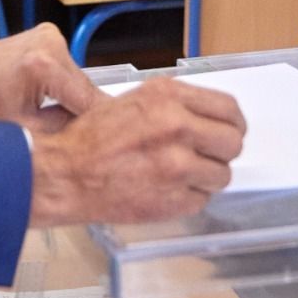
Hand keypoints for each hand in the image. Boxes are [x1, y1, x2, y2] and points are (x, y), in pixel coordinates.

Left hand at [0, 24, 100, 132]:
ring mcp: (51, 35)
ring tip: (62, 118)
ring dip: (76, 99)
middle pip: (85, 87)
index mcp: (44, 65)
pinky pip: (68, 68)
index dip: (100, 123)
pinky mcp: (49, 35)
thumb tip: (93, 135)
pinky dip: (65, 85)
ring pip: (79, 78)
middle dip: (86, 112)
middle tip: (89, 138)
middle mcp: (51, 43)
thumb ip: (64, 129)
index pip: (87, 99)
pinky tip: (54, 100)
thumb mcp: (25, 128)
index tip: (112, 140)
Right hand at [28, 77, 245, 225]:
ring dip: (206, 178)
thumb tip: (209, 118)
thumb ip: (176, 105)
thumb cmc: (91, 137)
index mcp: (168, 96)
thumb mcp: (136, 100)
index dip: (233, 124)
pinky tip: (166, 190)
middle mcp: (177, 126)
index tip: (228, 131)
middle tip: (207, 156)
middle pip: (233, 143)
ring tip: (180, 176)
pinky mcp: (173, 199)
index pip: (229, 109)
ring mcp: (177, 165)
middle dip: (223, 152)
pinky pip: (202, 200)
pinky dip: (189, 198)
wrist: (63, 173)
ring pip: (222, 175)